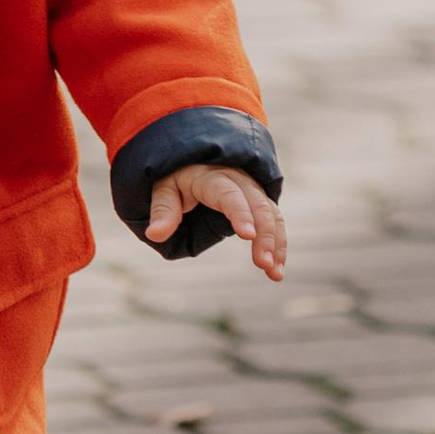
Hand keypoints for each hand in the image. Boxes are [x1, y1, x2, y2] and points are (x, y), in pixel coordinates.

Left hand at [148, 164, 285, 280]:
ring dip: (277, 243)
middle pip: (257, 205)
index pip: (229, 194)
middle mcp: (238, 180)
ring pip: (271, 213)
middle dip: (264, 234)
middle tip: (263, 264)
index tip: (247, 235)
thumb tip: (155, 234)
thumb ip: (163, 210)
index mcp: (211, 176)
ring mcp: (252, 190)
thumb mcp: (163, 188)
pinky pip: (275, 220)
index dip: (240, 213)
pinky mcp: (259, 202)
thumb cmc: (175, 176)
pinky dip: (279, 244)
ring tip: (274, 273)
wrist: (191, 160)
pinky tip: (277, 270)